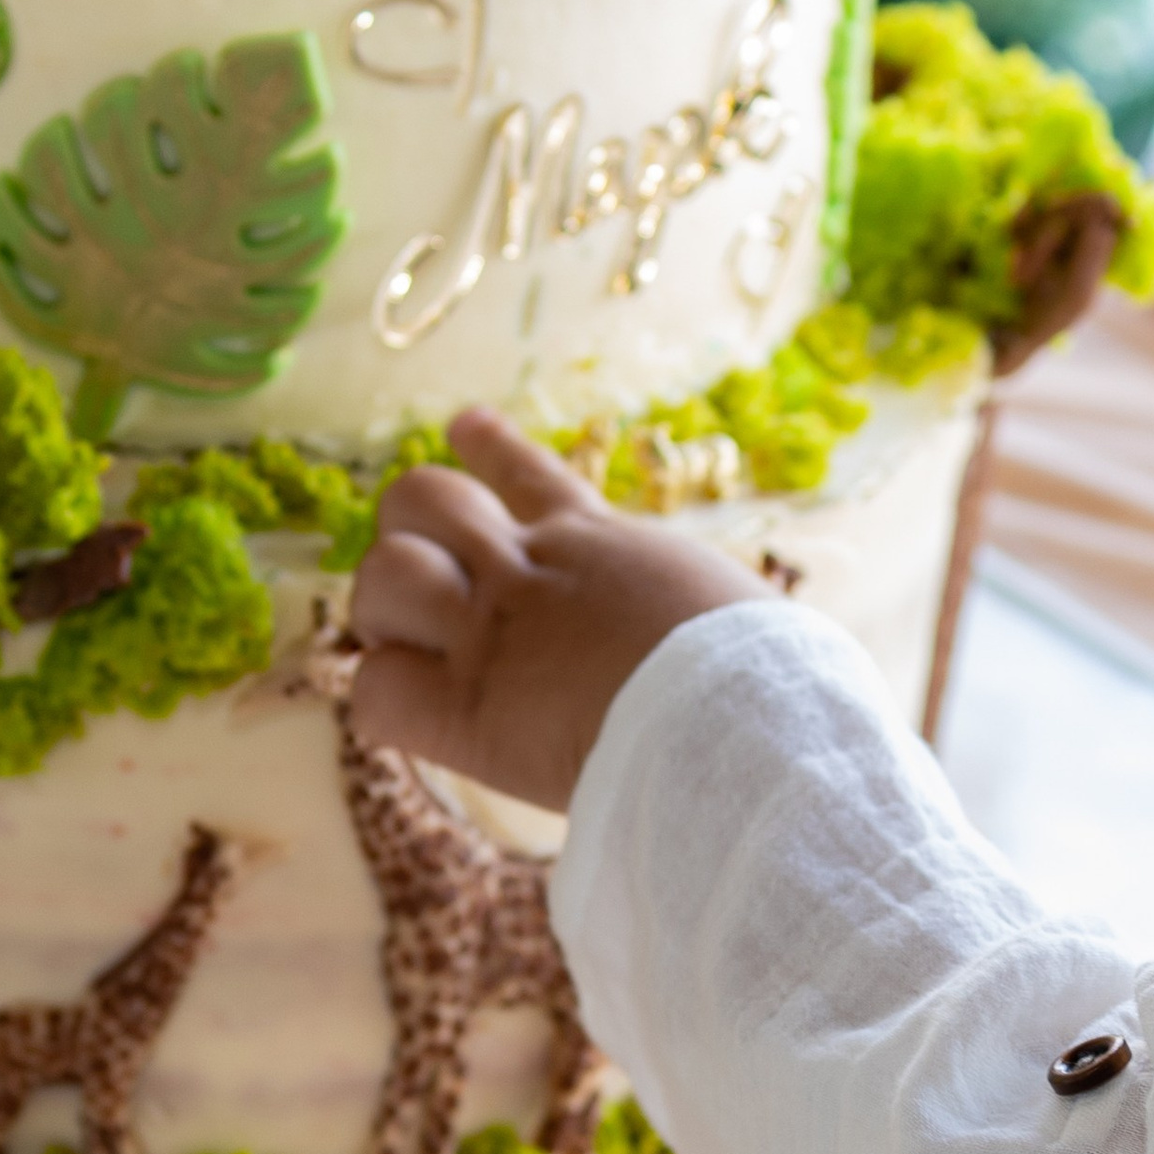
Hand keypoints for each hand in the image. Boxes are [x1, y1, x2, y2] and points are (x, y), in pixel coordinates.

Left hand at [347, 408, 768, 810]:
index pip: (528, 471)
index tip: (463, 427)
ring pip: (381, 577)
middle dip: (412, 534)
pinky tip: (409, 726)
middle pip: (422, 497)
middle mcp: (533, 571)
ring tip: (411, 646)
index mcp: (602, 543)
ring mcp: (491, 635)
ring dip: (384, 612)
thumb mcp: (741, 608)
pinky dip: (383, 711)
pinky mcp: (467, 712)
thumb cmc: (773, 679)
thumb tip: (778, 653)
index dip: (486, 448)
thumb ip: (711, 608)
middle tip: (433, 582)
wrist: (740, 725)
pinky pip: (375, 692)